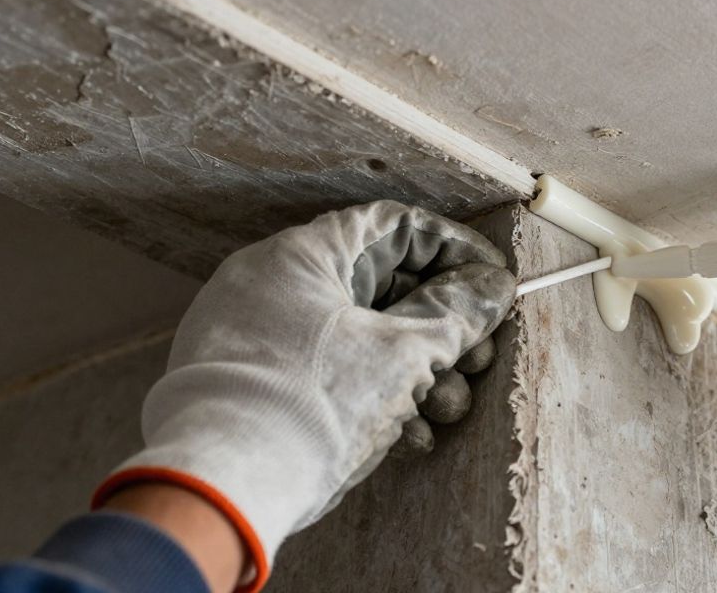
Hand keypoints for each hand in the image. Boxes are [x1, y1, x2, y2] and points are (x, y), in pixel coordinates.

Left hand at [92, 201, 515, 591]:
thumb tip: (493, 286)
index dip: (452, 250)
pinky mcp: (250, 384)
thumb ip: (456, 314)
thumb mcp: (403, 356)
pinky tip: (408, 434)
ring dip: (413, 369)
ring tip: (446, 407)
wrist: (223, 488)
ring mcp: (255, 336)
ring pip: (355, 335)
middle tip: (476, 357)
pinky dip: (369, 393)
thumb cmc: (312, 407)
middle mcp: (271, 284)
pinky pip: (323, 371)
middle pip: (378, 285)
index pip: (392, 227)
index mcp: (300, 255)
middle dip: (439, 326)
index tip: (491, 284)